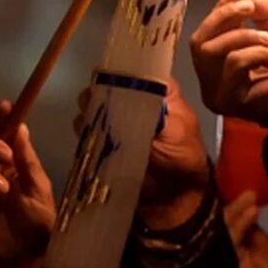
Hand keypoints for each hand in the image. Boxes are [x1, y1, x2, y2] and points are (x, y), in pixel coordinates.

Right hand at [0, 100, 55, 267]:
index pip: (1, 131)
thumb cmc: (37, 218)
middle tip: (5, 159)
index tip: (3, 107)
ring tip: (0, 192)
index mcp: (10, 159)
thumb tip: (20, 124)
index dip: (0, 117)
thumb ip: (26, 157)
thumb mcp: (38, 186)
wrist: (25, 252)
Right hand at [73, 79, 209, 229]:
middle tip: (97, 100)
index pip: (136, 68)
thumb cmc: (183, 160)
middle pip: (107, 83)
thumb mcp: (177, 131)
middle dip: (99, 89)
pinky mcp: (103, 141)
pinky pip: (85, 129)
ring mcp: (116, 121)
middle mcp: (134, 101)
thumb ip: (157, 112)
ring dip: (89, 110)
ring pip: (92, 105)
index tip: (108, 73)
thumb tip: (134, 91)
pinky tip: (87, 135)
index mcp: (159, 92)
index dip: (121, 68)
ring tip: (93, 121)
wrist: (174, 199)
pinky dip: (83, 130)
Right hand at [190, 0, 267, 121]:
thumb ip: (261, 10)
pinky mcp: (229, 99)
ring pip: (215, 51)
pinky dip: (258, 53)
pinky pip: (234, 63)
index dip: (218, 11)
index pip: (203, 33)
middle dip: (225, 17)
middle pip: (199, 41)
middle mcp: (211, 79)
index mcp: (218, 63)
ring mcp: (217, 92)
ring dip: (245, 36)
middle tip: (250, 8)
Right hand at [224, 192, 267, 267]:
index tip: (246, 183)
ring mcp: (239, 259)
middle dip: (236, 205)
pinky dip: (238, 226)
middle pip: (232, 223)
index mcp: (262, 242)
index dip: (244, 202)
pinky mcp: (233, 267)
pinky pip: (229, 243)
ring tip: (250, 197)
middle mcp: (248, 249)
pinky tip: (251, 212)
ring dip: (237, 211)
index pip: (246, 219)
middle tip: (244, 187)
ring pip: (227, 230)